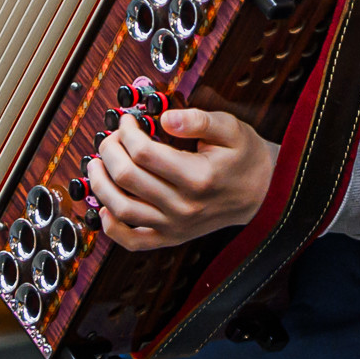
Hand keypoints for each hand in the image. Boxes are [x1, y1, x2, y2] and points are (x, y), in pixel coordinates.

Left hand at [87, 104, 274, 249]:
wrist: (262, 194)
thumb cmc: (245, 159)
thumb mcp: (231, 129)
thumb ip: (199, 120)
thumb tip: (166, 118)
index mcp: (198, 176)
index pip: (144, 153)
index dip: (127, 132)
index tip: (128, 120)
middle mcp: (183, 206)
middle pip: (127, 177)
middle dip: (109, 150)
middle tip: (111, 137)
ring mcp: (175, 226)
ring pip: (122, 208)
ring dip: (100, 184)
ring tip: (97, 165)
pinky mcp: (170, 237)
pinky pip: (133, 240)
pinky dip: (112, 228)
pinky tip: (104, 208)